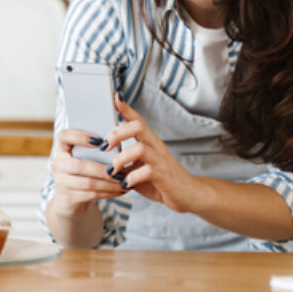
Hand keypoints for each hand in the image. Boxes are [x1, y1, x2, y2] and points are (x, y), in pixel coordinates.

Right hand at [49, 128, 125, 218]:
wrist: (69, 200)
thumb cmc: (83, 174)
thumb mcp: (84, 159)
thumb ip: (95, 152)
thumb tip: (118, 148)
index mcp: (62, 149)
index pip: (64, 136)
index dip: (80, 137)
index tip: (100, 141)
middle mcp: (58, 164)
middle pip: (79, 165)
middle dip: (102, 170)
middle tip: (121, 171)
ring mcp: (61, 182)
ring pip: (88, 183)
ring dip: (110, 184)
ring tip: (124, 182)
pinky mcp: (68, 197)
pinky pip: (91, 194)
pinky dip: (108, 193)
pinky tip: (120, 191)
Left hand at [104, 94, 202, 213]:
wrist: (189, 194)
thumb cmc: (161, 180)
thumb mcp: (140, 167)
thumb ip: (125, 162)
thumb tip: (103, 160)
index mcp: (150, 142)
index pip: (137, 120)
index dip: (126, 108)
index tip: (115, 97)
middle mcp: (156, 146)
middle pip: (138, 127)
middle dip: (117, 134)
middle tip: (104, 147)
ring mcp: (161, 160)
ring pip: (140, 148)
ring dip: (121, 159)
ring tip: (112, 170)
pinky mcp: (164, 175)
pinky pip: (147, 171)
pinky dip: (131, 178)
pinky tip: (125, 184)